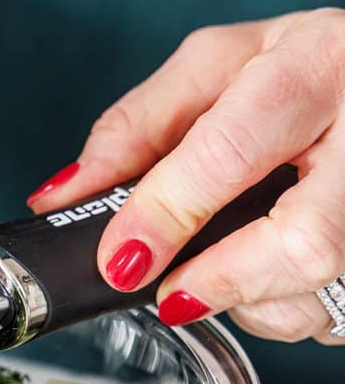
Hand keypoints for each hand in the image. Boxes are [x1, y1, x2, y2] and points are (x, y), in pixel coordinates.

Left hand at [27, 9, 344, 344]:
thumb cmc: (301, 72)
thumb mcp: (215, 70)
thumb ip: (136, 128)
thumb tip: (65, 195)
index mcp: (314, 72)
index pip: (229, 155)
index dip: (164, 217)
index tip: (120, 259)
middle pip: (303, 244)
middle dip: (219, 282)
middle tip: (168, 290)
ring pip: (319, 291)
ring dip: (250, 301)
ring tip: (225, 266)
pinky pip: (332, 314)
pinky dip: (286, 309)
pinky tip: (271, 273)